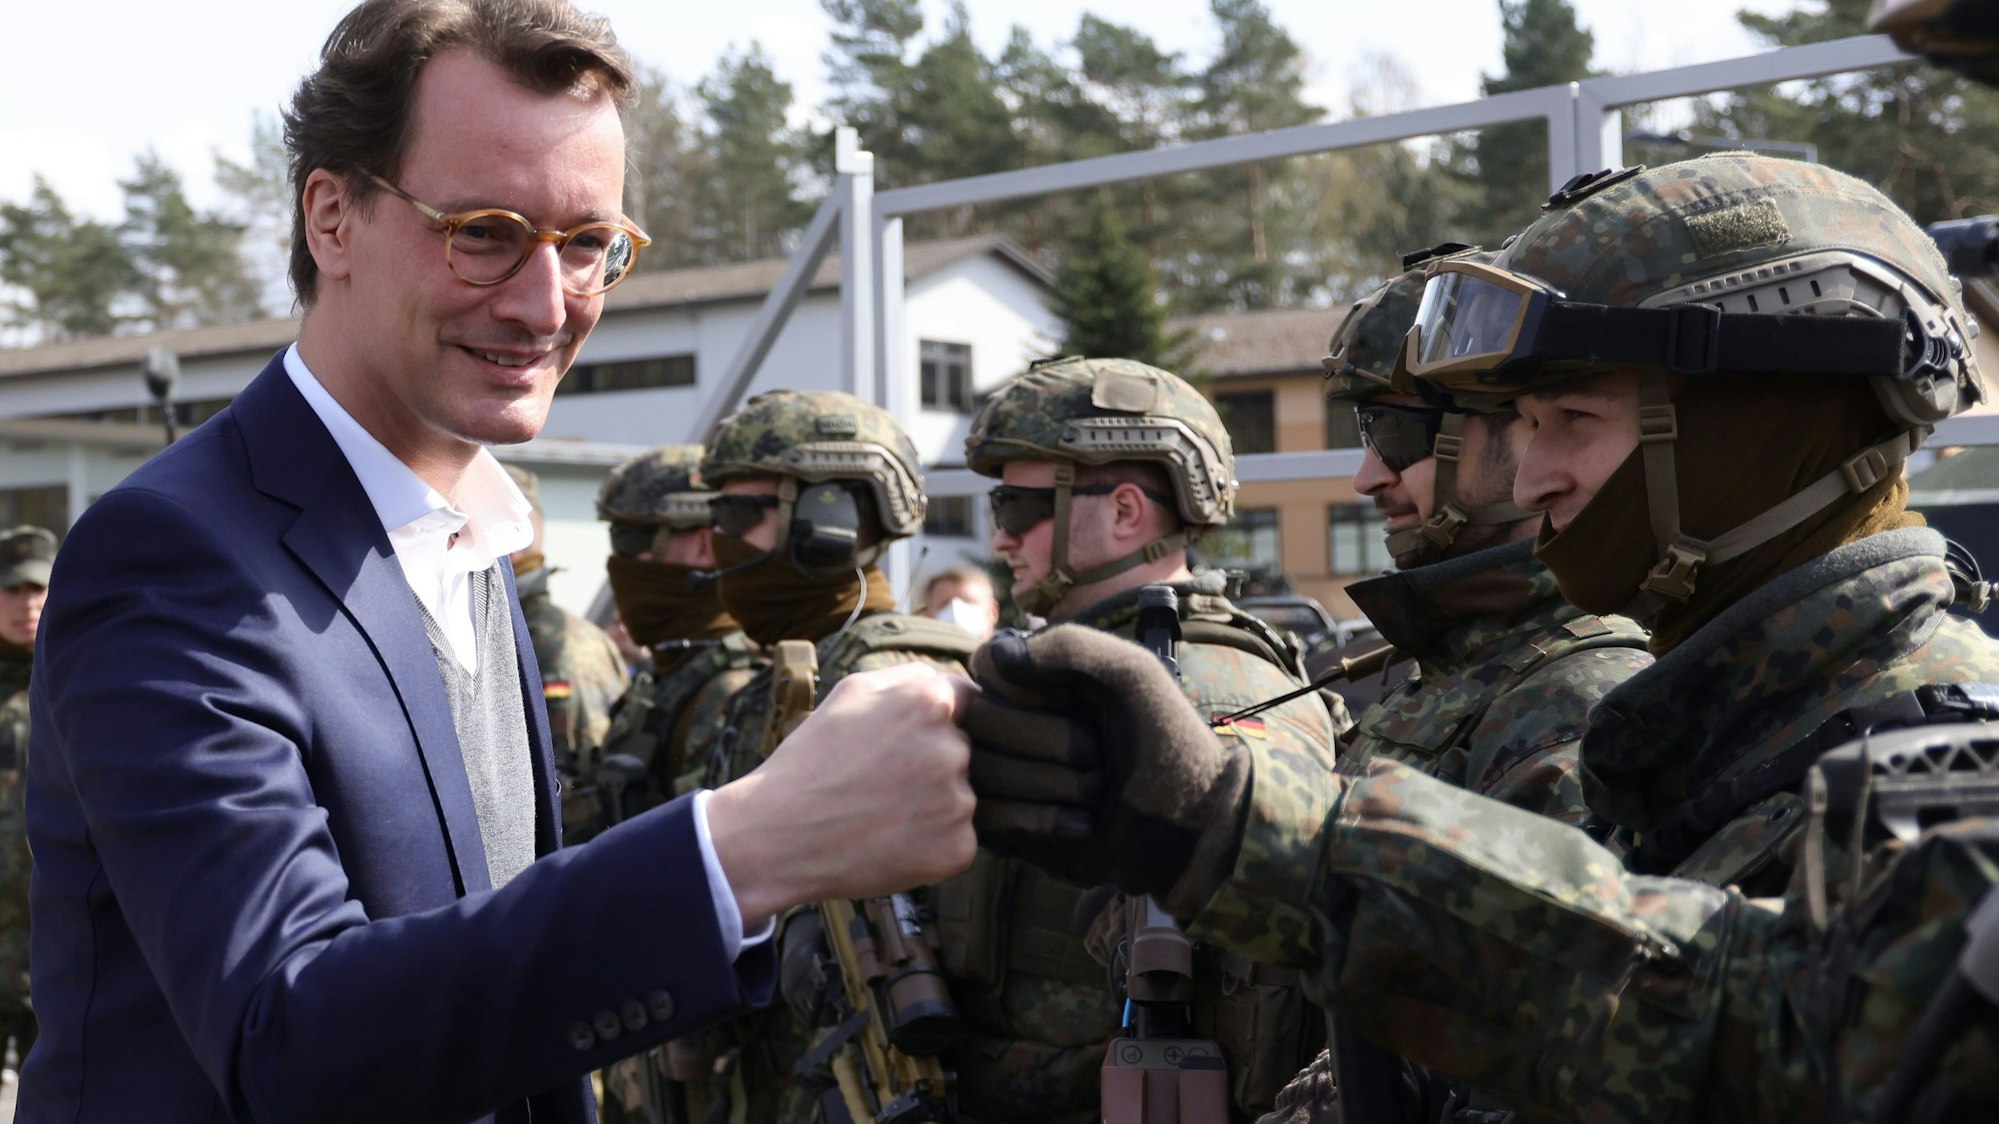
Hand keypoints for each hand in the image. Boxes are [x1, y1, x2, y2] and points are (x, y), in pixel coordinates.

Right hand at [707, 663, 977, 928]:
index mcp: (931, 701)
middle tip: (886, 781)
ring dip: (934, 804)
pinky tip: (892, 840)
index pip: (969, 703)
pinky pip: (958, 839)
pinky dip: (933, 843)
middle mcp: (954, 748)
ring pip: (961, 796)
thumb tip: (952, 683)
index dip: (939, 723)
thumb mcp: (853, 691)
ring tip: (882, 812)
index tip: (911, 742)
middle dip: (935, 762)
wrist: (779, 835)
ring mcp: (959, 802)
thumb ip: (911, 677)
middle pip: (966, 750)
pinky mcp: (958, 848)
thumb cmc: (811, 760)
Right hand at [961, 625, 1248, 917]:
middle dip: (1047, 741)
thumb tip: (987, 661)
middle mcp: (1012, 724)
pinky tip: (1083, 823)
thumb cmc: (1167, 741)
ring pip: (981, 770)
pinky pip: (987, 818)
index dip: (1031, 691)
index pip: (987, 669)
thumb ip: (1069, 646)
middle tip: (1098, 756)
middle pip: (980, 720)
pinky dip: (1042, 820)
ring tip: (1097, 792)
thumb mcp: (1132, 674)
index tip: (1078, 705)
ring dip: (1052, 784)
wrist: (1191, 825)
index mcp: (1036, 681)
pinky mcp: (1006, 826)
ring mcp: (1005, 776)